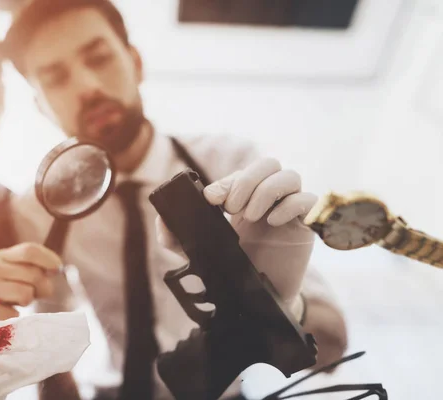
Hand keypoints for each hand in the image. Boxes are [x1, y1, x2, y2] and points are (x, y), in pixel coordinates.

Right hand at [0, 243, 62, 319]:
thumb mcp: (17, 272)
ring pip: (25, 293)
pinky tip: (8, 312)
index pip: (30, 251)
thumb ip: (34, 267)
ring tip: (18, 302)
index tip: (57, 269)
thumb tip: (57, 268)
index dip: (48, 259)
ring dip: (28, 300)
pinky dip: (16, 315)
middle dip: (42, 287)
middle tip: (36, 294)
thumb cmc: (3, 291)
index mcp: (1, 256)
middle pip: (33, 274)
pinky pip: (14, 313)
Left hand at [157, 157, 317, 302]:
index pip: (241, 173)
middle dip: (247, 180)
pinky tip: (273, 222)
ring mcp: (288, 210)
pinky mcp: (305, 227)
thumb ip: (177, 239)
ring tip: (251, 217)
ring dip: (267, 190)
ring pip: (290, 175)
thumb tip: (162, 221)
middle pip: (269, 163)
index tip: (211, 199)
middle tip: (233, 208)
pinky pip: (308, 200)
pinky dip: (290, 205)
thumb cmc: (232, 271)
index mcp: (244, 200)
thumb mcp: (200, 255)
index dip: (227, 181)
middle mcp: (268, 199)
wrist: (257, 302)